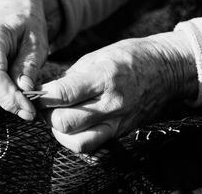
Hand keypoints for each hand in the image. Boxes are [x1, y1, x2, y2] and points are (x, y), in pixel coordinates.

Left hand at [38, 31, 197, 152]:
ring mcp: (118, 121)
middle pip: (65, 123)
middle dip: (47, 115)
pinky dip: (76, 138)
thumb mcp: (97, 56)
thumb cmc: (129, 58)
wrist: (166, 70)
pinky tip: (75, 125)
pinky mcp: (121, 132)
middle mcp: (111, 103)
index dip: (42, 97)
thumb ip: (70, 77)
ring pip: (78, 142)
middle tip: (47, 106)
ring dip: (61, 132)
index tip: (35, 94)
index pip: (62, 94)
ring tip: (60, 117)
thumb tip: (46, 93)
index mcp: (104, 77)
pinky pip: (92, 145)